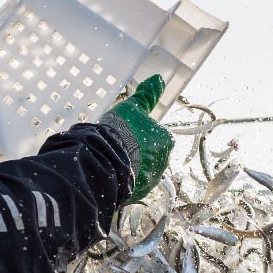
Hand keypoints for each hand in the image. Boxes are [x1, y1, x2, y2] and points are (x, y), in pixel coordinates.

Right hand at [101, 74, 173, 203]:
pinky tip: (113, 173)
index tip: (130, 133)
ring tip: (114, 160)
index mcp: (166, 140)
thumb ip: (146, 96)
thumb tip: (159, 79)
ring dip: (132, 166)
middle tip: (121, 146)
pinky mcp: (138, 193)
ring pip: (143, 171)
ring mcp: (151, 179)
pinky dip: (125, 180)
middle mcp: (163, 161)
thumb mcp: (133, 107)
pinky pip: (133, 184)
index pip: (159, 136)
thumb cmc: (121, 129)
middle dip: (139, 151)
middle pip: (152, 155)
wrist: (105, 158)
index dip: (143, 134)